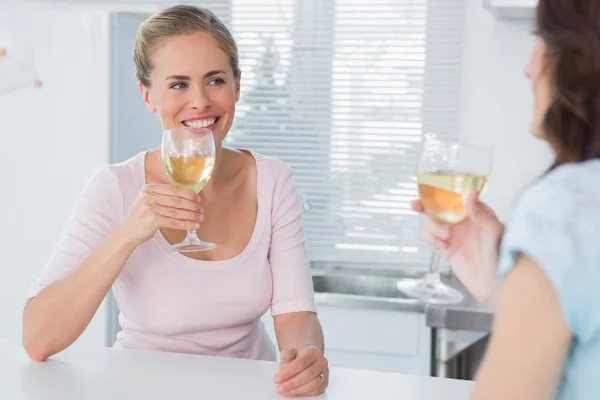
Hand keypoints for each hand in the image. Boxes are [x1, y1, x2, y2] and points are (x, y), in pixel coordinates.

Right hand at [118, 184, 202, 245]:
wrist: (126, 233)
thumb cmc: (140, 218)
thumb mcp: (148, 201)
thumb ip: (162, 196)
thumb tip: (187, 198)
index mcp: (149, 188)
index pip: (174, 189)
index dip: (189, 194)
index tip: (198, 199)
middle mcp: (149, 196)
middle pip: (177, 200)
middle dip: (192, 205)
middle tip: (201, 210)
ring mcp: (150, 207)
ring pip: (177, 211)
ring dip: (191, 215)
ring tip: (200, 218)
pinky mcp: (152, 220)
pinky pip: (174, 222)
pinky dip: (186, 224)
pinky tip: (194, 226)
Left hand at [273, 345, 328, 397]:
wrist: (308, 357)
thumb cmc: (298, 355)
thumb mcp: (289, 352)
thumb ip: (285, 359)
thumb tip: (282, 371)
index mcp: (313, 351)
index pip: (301, 363)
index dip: (288, 372)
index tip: (277, 379)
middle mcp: (321, 361)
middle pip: (308, 374)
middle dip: (292, 383)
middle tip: (279, 388)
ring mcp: (324, 373)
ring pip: (313, 384)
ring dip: (297, 390)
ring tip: (285, 392)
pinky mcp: (325, 383)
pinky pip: (316, 391)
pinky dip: (304, 394)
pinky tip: (295, 393)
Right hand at [412, 190, 503, 304]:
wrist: (495, 282)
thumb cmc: (501, 255)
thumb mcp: (494, 231)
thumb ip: (480, 213)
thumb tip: (470, 192)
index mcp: (475, 213)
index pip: (455, 197)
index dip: (441, 192)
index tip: (429, 191)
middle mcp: (462, 222)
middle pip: (438, 209)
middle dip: (425, 206)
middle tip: (416, 206)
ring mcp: (453, 235)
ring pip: (431, 223)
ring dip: (432, 227)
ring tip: (444, 237)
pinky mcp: (446, 248)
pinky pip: (431, 239)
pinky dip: (431, 240)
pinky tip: (441, 245)